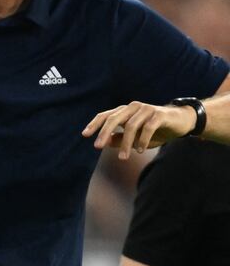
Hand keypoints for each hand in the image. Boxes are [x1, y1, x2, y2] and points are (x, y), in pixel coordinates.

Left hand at [82, 101, 196, 159]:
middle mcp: (133, 107)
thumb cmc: (155, 130)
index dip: (94, 124)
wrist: (181, 122)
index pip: (105, 116)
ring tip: (123, 157)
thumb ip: (120, 139)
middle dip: (104, 133)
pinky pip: (147, 127)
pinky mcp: (159, 114)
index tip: (85, 135)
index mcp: (125, 111)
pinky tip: (140, 150)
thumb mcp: (135, 138)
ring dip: (126, 143)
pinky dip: (142, 140)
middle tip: (97, 147)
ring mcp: (146, 109)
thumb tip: (104, 142)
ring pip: (130, 126)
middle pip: (114, 118)